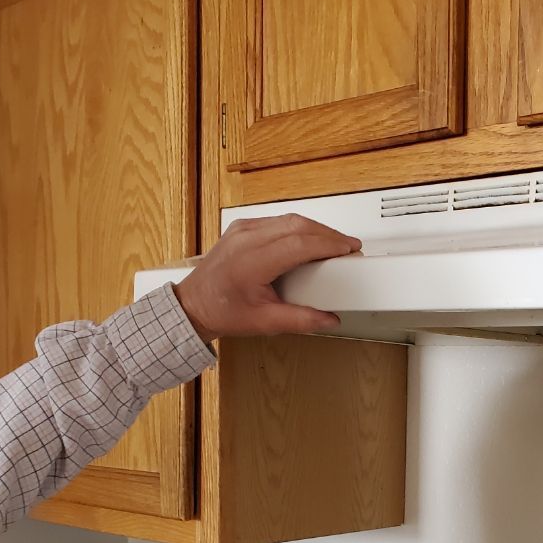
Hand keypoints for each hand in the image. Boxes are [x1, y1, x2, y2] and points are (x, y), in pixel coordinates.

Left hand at [174, 214, 361, 341]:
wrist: (194, 304)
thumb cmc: (222, 311)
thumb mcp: (265, 323)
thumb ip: (301, 320)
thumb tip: (329, 318)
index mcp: (251, 262)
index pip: (299, 244)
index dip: (328, 244)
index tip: (347, 250)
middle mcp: (246, 240)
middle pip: (297, 225)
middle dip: (328, 234)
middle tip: (348, 246)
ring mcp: (243, 230)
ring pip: (289, 219)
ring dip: (316, 228)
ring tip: (334, 243)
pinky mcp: (243, 227)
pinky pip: (278, 220)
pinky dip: (300, 227)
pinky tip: (311, 238)